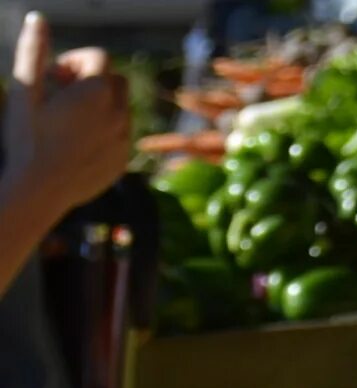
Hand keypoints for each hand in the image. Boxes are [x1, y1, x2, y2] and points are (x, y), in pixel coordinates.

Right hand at [3, 16, 131, 216]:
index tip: (53, 77)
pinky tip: (74, 143)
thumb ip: (34, 52)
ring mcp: (125, 140)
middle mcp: (120, 114)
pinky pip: (121, 135)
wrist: (38, 191)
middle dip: (91, 80)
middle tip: (60, 95)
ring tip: (66, 120)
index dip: (74, 61)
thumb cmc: (26, 138)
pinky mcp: (123, 161)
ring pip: (120, 108)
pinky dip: (103, 130)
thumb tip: (38, 20)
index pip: (99, 57)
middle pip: (115, 80)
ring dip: (98, 105)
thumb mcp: (24, 90)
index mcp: (98, 92)